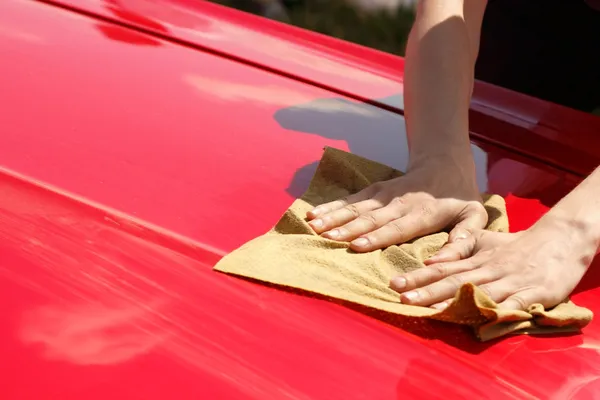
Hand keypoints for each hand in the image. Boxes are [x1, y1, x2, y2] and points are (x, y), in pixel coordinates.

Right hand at [307, 157, 485, 251]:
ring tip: (313, 224)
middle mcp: (399, 202)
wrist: (446, 161)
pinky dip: (331, 206)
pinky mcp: (374, 191)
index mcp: (423, 212)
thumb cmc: (460, 197)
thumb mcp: (474, 217)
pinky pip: (351, 199)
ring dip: (334, 215)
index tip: (356, 245)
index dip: (377, 236)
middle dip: (347, 227)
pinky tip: (313, 213)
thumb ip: (463, 239)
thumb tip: (440, 262)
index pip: (397, 227)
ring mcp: (384, 194)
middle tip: (326, 237)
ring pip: (356, 206)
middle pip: (370, 217)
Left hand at [390, 217, 596, 310]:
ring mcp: (510, 283)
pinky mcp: (533, 293)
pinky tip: (484, 321)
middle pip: (454, 282)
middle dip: (427, 291)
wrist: (559, 241)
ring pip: (478, 294)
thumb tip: (430, 261)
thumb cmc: (514, 246)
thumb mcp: (484, 241)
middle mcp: (488, 271)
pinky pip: (515, 305)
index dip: (418, 277)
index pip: (442, 269)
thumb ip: (458, 251)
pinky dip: (500, 311)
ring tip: (430, 311)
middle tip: (402, 297)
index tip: (395, 284)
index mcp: (475, 260)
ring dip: (454, 302)